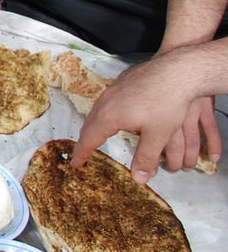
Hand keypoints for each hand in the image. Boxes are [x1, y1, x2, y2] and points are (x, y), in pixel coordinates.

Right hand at [74, 44, 221, 180]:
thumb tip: (138, 180)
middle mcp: (105, 101)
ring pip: (98, 111)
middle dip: (85, 140)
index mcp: (109, 116)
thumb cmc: (167, 103)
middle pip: (89, 124)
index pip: (89, 139)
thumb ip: (145, 158)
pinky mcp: (122, 81)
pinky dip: (105, 113)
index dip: (81, 153)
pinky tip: (118, 115)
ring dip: (95, 126)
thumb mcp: (158, 135)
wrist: (177, 71)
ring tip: (98, 135)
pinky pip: (107, 100)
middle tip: (83, 152)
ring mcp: (113, 89)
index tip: (75, 163)